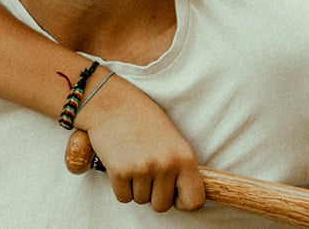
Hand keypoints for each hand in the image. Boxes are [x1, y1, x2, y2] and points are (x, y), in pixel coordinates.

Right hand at [72, 74, 204, 211]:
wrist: (114, 102)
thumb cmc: (144, 120)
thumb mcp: (173, 140)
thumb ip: (180, 167)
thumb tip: (183, 198)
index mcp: (184, 157)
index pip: (195, 201)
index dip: (183, 201)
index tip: (175, 194)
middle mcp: (166, 165)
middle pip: (162, 206)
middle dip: (153, 194)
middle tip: (147, 169)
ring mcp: (142, 169)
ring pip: (141, 201)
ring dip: (136, 187)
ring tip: (134, 160)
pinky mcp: (120, 172)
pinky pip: (123, 198)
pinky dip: (121, 187)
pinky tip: (121, 164)